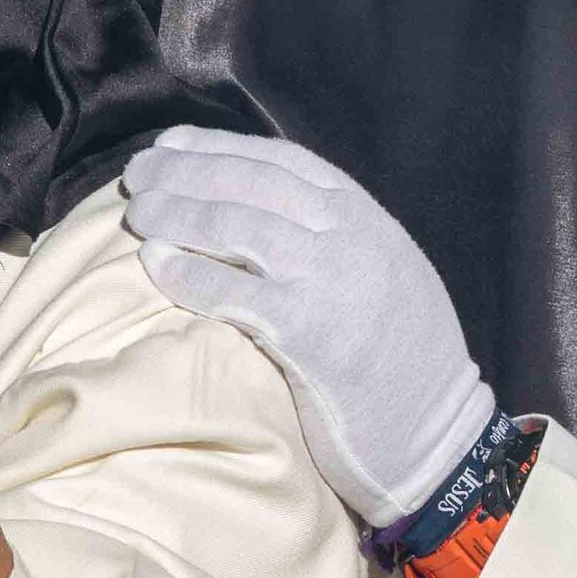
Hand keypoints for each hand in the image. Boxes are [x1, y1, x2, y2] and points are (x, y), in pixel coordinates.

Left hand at [123, 127, 499, 525]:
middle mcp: (349, 239)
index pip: (282, 162)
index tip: (174, 141)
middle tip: (137, 172)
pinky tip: (154, 262)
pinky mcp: (306, 335)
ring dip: (176, 213)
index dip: (219, 146)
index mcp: (368, 219)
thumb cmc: (407, 363)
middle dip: (184, 170)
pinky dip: (186, 273)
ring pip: (235, 227)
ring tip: (138, 213)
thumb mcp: (386, 273)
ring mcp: (329, 283)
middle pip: (249, 184)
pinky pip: (230, 292)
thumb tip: (268, 212)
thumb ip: (338, 239)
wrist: (439, 436)